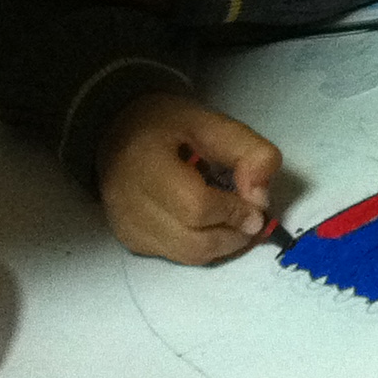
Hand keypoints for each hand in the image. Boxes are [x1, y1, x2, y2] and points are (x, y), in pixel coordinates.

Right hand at [95, 91, 283, 265]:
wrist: (117, 135)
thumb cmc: (166, 126)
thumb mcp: (211, 122)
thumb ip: (247, 151)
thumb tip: (261, 198)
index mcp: (144, 160)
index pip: (195, 205)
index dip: (233, 211)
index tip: (256, 206)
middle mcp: (126, 200)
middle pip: (192, 240)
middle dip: (233, 235)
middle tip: (253, 220)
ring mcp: (125, 225)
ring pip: (187, 255)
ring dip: (222, 245)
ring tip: (237, 224)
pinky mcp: (129, 240)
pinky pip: (176, 256)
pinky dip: (203, 248)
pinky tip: (211, 227)